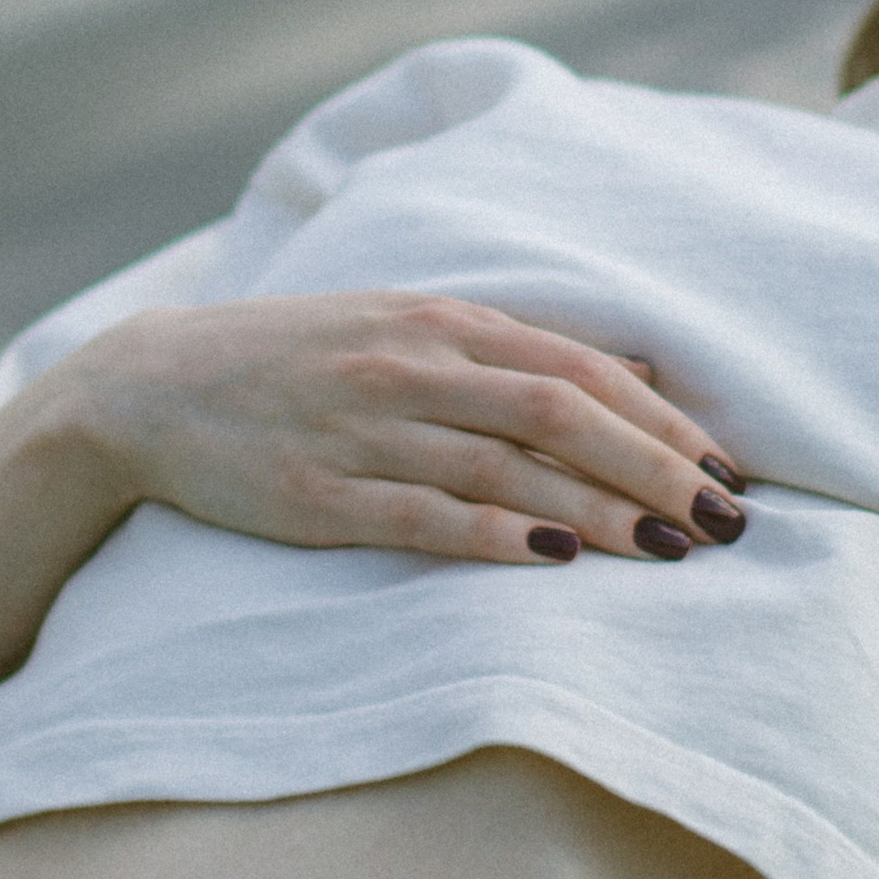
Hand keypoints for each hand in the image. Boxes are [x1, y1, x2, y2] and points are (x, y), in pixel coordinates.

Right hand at [26, 292, 750, 565]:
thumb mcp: (408, 326)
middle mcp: (413, 367)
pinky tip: (556, 558)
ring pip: (506, 467)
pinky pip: (423, 515)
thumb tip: (636, 371)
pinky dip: (495, 535)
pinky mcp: (319, 493)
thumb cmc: (301, 359)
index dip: (662, 419)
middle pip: (561, 413)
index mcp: (441, 321)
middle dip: (655, 467)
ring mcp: (364, 429)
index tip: (727, 466)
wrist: (150, 385)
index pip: (580, 367)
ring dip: (600, 509)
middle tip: (726, 519)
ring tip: (673, 551)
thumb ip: (514, 350)